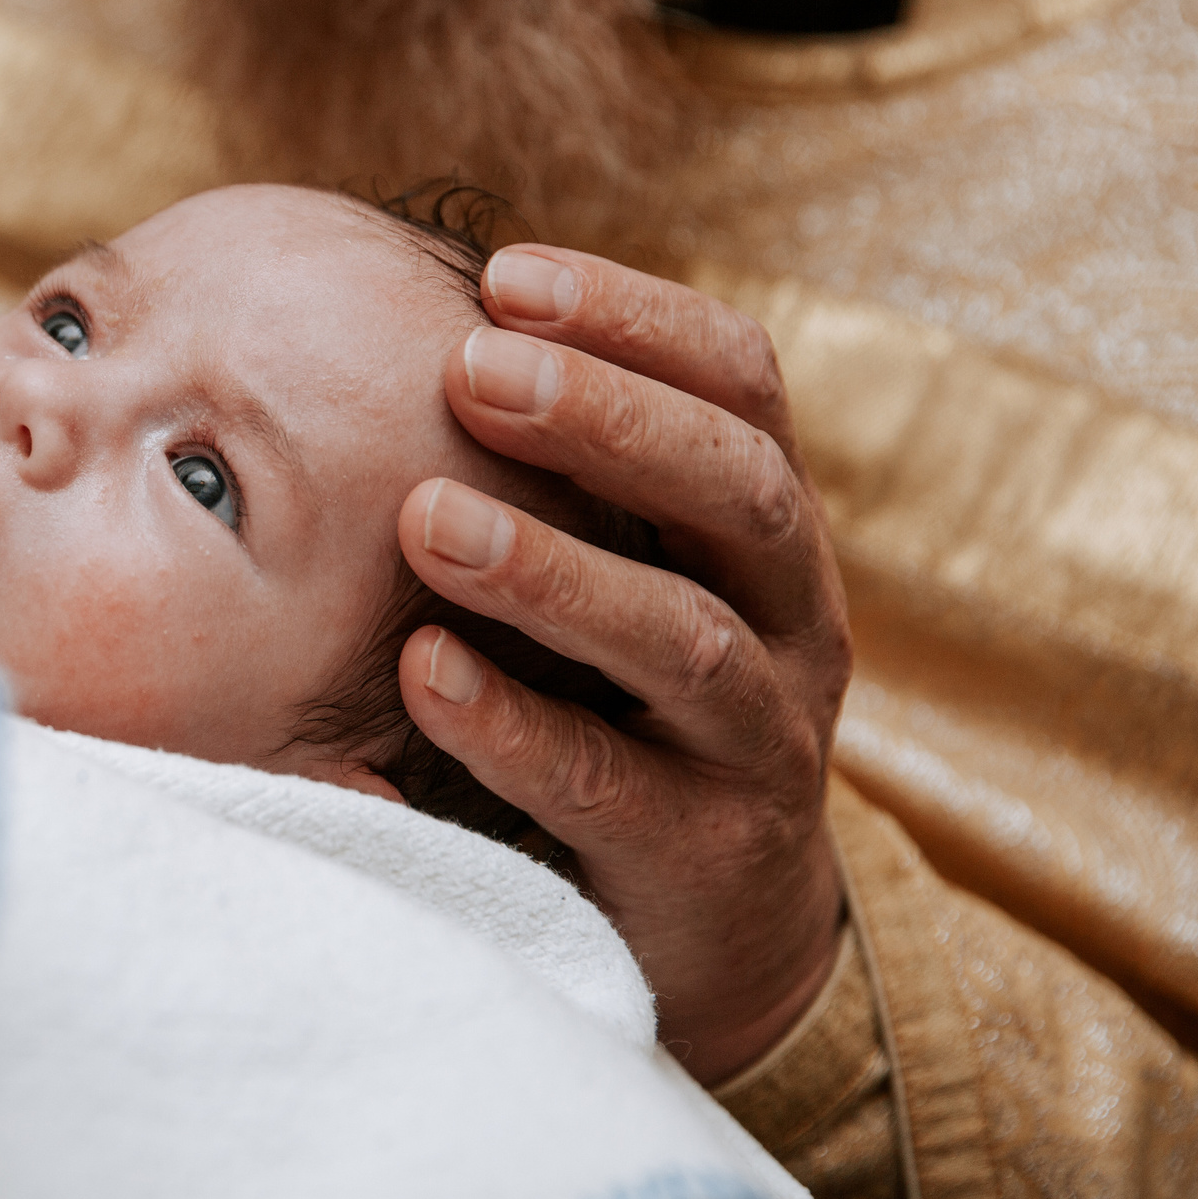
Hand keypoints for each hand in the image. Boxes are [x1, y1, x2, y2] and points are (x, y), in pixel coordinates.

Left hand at [397, 247, 850, 1083]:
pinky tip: (424, 673)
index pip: (740, 384)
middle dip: (607, 419)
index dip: (636, 317)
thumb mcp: (623, 569)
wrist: (716, 923)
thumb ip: (553, 473)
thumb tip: (404, 326)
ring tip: (425, 518)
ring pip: (685, 641)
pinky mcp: (707, 856)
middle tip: (471, 371)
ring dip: (553, 571)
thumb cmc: (623, 702)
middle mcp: (793, 619)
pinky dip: (515, 724)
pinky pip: (611, 785)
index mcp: (764, 526)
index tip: (506, 275)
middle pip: (737, 490)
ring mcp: (760, 742)